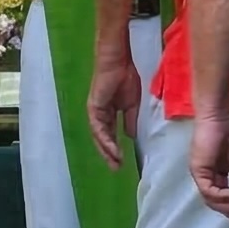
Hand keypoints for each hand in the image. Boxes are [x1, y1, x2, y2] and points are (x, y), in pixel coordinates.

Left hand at [86, 54, 141, 169]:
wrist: (121, 59)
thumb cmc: (128, 75)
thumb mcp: (134, 104)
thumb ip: (131, 120)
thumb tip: (131, 137)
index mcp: (110, 111)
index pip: (111, 134)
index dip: (116, 148)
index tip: (123, 162)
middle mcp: (101, 112)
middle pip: (103, 138)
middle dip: (109, 154)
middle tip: (117, 168)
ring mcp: (96, 110)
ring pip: (99, 136)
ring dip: (107, 150)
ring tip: (115, 163)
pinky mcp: (94, 107)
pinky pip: (99, 128)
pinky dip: (105, 140)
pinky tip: (112, 150)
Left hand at [189, 112, 228, 224]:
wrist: (221, 119)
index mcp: (216, 177)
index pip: (222, 199)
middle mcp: (207, 179)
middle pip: (216, 202)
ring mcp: (201, 175)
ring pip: (211, 199)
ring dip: (227, 206)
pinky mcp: (198, 170)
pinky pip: (207, 189)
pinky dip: (220, 196)